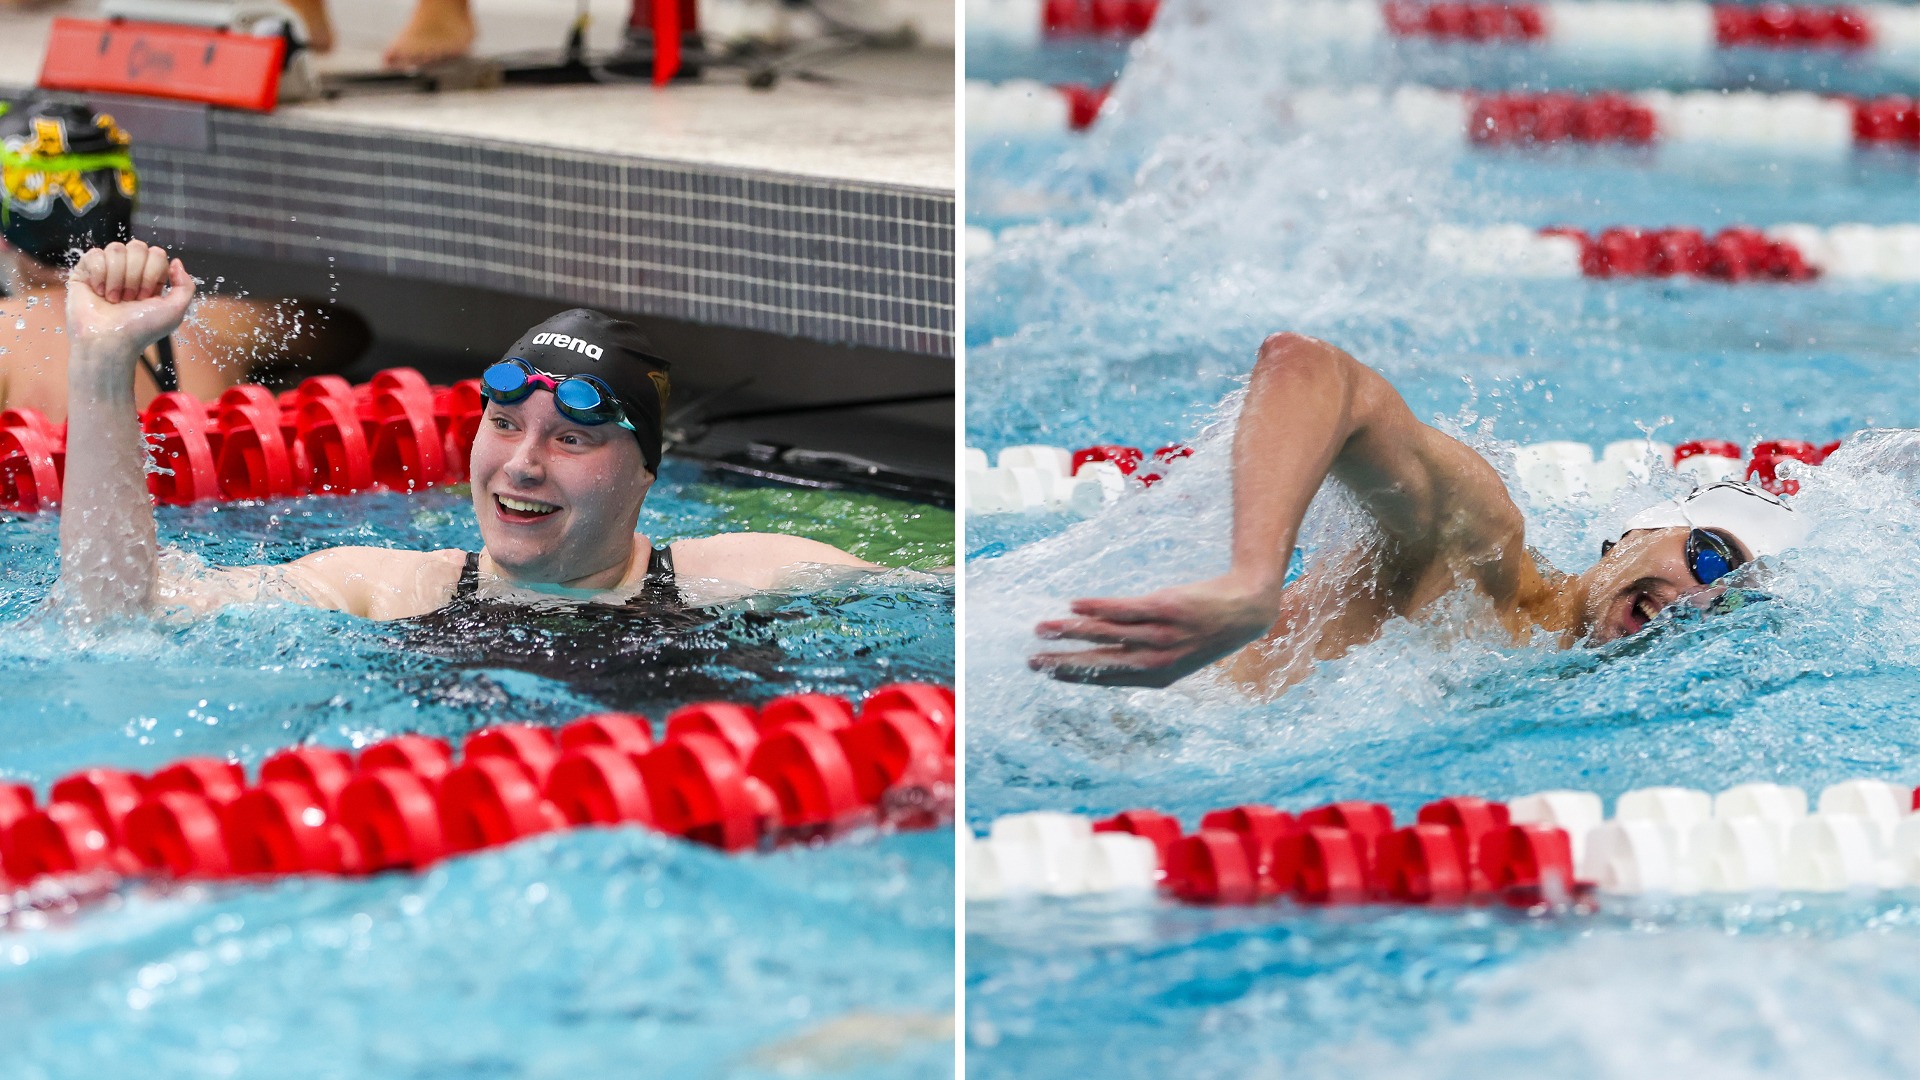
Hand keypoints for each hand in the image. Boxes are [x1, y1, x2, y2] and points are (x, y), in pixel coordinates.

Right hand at [65, 240, 195, 355]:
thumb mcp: (175, 310)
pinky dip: (99, 274)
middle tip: (129, 299)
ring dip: (117, 277)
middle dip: (135, 275)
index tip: (146, 297)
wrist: (109, 341)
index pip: (156, 253)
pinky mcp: (85, 272)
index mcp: (150, 278)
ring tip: (114, 299)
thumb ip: (185, 286)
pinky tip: (98, 292)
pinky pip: (95, 254)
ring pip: (116, 249)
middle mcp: (129, 271)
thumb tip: (176, 261)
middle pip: (137, 246)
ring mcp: (106, 270)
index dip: (152, 273)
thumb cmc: (141, 329)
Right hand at [1029, 575, 1280, 687]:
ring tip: (1043, 628)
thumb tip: (1099, 650)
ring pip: (1107, 634)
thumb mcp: (1175, 655)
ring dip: (1071, 631)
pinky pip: (1124, 609)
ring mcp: (1161, 634)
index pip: (1106, 678)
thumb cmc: (1204, 632)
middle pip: (1100, 661)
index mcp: (1157, 677)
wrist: (1244, 611)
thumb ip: (1140, 656)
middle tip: (1033, 660)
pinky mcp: (1165, 608)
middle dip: (1064, 661)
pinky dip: (1097, 608)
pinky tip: (1075, 606)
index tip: (1046, 673)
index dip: (1074, 676)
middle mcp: (1156, 660)